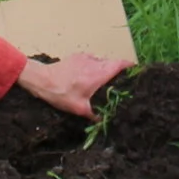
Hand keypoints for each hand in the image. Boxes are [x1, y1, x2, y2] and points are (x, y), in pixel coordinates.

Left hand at [15, 52, 132, 116]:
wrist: (41, 80)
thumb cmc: (60, 94)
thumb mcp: (78, 108)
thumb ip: (93, 115)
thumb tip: (102, 122)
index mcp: (98, 74)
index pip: (120, 64)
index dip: (130, 66)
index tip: (136, 71)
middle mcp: (94, 63)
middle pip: (113, 62)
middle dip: (118, 70)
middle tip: (120, 81)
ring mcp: (85, 57)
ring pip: (102, 61)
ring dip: (105, 68)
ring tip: (103, 81)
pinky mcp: (77, 56)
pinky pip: (91, 60)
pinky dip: (93, 66)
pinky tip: (87, 77)